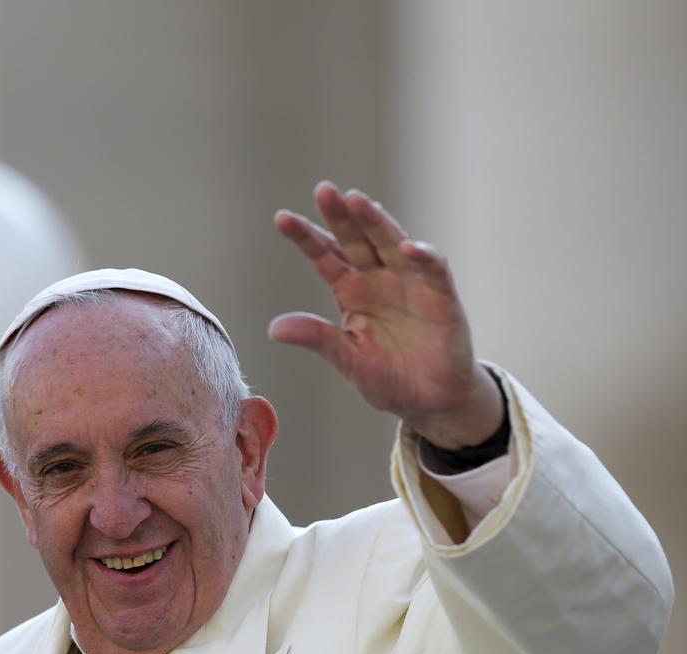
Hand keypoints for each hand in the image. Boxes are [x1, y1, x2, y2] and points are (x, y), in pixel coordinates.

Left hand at [270, 181, 502, 448]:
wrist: (430, 401)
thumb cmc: (388, 378)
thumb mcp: (347, 359)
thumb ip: (317, 338)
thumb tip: (274, 329)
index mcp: (352, 292)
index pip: (325, 256)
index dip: (306, 237)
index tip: (282, 218)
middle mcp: (379, 280)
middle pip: (356, 240)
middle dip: (341, 215)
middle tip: (323, 190)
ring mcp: (410, 285)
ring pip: (391, 244)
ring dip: (376, 222)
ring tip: (358, 200)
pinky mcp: (442, 297)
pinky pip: (433, 271)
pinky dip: (423, 257)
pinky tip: (408, 248)